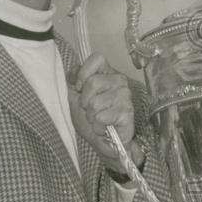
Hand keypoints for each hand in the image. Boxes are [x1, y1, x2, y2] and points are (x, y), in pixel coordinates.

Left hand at [68, 52, 142, 172]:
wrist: (104, 143)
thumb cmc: (91, 119)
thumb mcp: (75, 97)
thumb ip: (73, 80)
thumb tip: (74, 69)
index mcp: (107, 73)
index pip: (97, 58)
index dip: (83, 73)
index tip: (80, 87)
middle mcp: (119, 81)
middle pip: (92, 82)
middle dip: (84, 101)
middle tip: (90, 109)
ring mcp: (125, 96)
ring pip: (95, 103)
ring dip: (91, 116)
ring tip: (98, 119)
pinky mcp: (127, 113)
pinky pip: (101, 117)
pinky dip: (98, 126)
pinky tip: (105, 127)